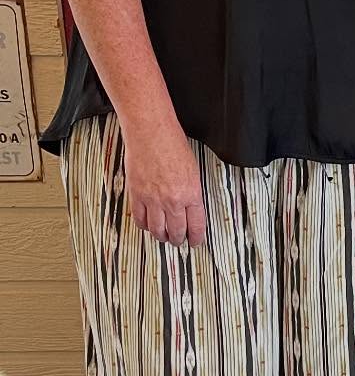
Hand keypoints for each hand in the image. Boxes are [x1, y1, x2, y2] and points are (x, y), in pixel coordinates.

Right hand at [123, 119, 205, 245]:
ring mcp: (153, 199)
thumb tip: (190, 207)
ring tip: (164, 236)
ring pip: (157, 230)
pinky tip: (148, 225)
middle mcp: (172, 200)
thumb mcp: (193, 171)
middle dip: (178, 240)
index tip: (195, 242)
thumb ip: (191, 192)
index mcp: (191, 193)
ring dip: (161, 236)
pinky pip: (139, 219)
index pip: (196, 225)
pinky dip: (144, 226)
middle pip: (176, 231)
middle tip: (179, 241)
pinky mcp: (137, 195)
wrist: (150, 133)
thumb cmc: (172, 145)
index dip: (196, 238)